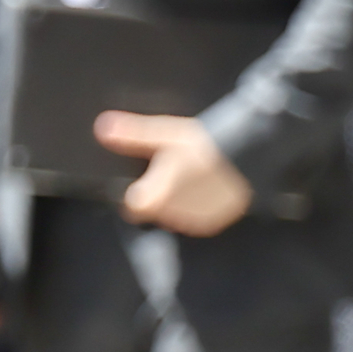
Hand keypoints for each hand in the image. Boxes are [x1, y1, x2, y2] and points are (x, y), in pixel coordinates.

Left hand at [92, 111, 254, 236]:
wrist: (250, 155)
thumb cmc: (204, 145)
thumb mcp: (164, 134)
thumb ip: (132, 135)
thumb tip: (103, 128)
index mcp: (154, 199)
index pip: (133, 208)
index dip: (136, 194)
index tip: (142, 181)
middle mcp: (172, 216)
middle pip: (156, 210)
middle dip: (160, 194)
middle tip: (173, 171)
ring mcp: (195, 222)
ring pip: (177, 214)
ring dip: (179, 201)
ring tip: (191, 176)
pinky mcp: (216, 223)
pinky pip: (199, 218)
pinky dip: (199, 206)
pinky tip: (206, 187)